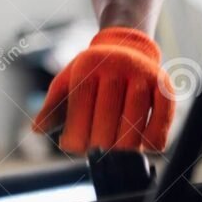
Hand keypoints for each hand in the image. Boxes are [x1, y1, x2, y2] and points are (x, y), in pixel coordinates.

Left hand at [33, 27, 174, 152]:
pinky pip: (162, 117)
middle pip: (108, 114)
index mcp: (88, 64)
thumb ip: (52, 106)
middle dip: (100, 141)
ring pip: (135, 119)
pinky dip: (154, 138)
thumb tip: (37, 130)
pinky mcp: (165, 85)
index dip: (76, 131)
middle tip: (95, 153)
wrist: (126, 47)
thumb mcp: (67, 82)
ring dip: (124, 145)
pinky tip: (144, 148)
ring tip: (115, 154)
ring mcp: (143, 74)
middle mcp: (117, 65)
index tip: (73, 148)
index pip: (80, 103)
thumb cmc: (91, 74)